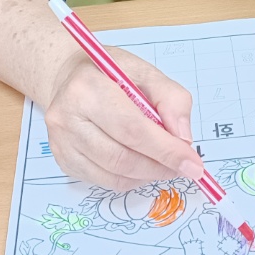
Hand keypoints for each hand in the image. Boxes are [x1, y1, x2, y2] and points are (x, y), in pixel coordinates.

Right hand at [41, 46, 204, 191]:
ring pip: (113, 175)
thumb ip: (171, 100)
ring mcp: (61, 142)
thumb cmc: (110, 74)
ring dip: (147, 175)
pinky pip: (103, 181)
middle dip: (159, 166)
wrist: (69, 77)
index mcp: (87, 88)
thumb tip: (183, 139)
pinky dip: (129, 179)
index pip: (132, 128)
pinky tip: (139, 163)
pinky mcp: (63, 160)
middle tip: (182, 166)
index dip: (166, 150)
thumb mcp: (146, 72)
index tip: (192, 163)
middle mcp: (67, 117)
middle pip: (122, 157)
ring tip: (163, 163)